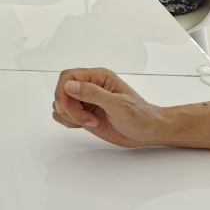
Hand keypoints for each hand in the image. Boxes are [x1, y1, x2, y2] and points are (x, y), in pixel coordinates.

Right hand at [51, 68, 166, 148]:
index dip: (61, 91)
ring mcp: (85, 101)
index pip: (68, 76)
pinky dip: (71, 123)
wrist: (147, 132)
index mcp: (99, 77)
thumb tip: (69, 86)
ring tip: (93, 122)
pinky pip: (64, 116)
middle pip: (63, 93)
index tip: (63, 107)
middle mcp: (90, 86)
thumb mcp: (118, 104)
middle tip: (89, 120)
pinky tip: (89, 125)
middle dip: (71, 109)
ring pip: (61, 106)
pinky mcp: (83, 113)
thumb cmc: (140, 116)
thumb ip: (93, 94)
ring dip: (72, 117)